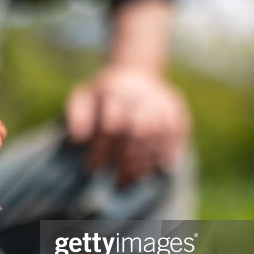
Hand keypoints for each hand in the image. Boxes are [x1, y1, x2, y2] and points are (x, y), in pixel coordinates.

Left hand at [65, 67, 189, 186]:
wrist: (135, 70)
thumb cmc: (102, 94)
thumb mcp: (83, 97)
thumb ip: (76, 115)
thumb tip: (77, 138)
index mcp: (114, 91)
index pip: (110, 126)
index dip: (101, 150)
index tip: (92, 170)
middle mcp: (140, 94)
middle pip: (137, 132)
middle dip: (127, 160)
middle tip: (118, 183)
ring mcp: (160, 100)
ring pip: (158, 133)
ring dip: (147, 160)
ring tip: (135, 179)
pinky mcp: (176, 107)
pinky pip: (177, 131)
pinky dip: (170, 150)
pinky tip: (162, 168)